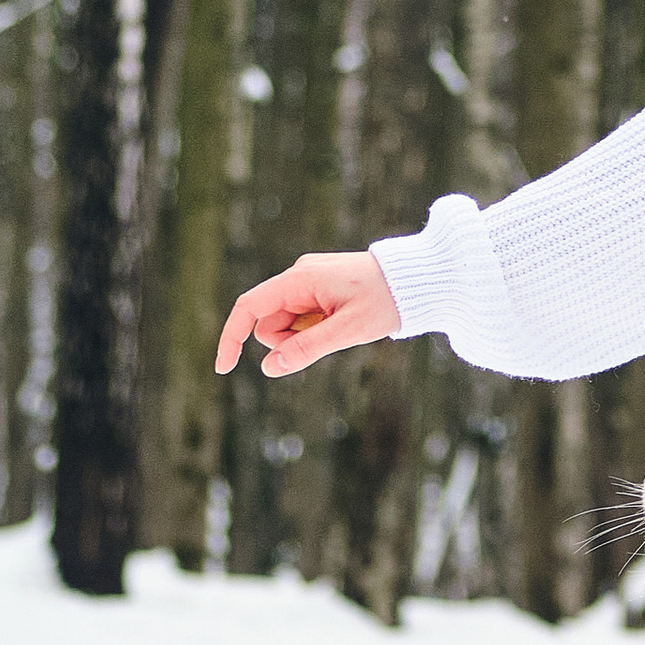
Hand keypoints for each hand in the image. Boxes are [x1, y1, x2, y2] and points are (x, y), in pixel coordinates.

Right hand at [214, 249, 400, 380]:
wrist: (421, 278)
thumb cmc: (388, 300)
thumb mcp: (348, 330)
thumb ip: (307, 348)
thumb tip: (268, 368)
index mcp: (300, 278)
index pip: (249, 307)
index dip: (231, 337)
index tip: (223, 368)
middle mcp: (299, 275)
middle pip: (270, 322)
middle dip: (287, 341)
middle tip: (329, 337)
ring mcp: (309, 280)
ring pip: (287, 322)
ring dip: (305, 335)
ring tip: (342, 326)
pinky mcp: (320, 287)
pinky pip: (304, 317)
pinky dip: (316, 328)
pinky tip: (343, 321)